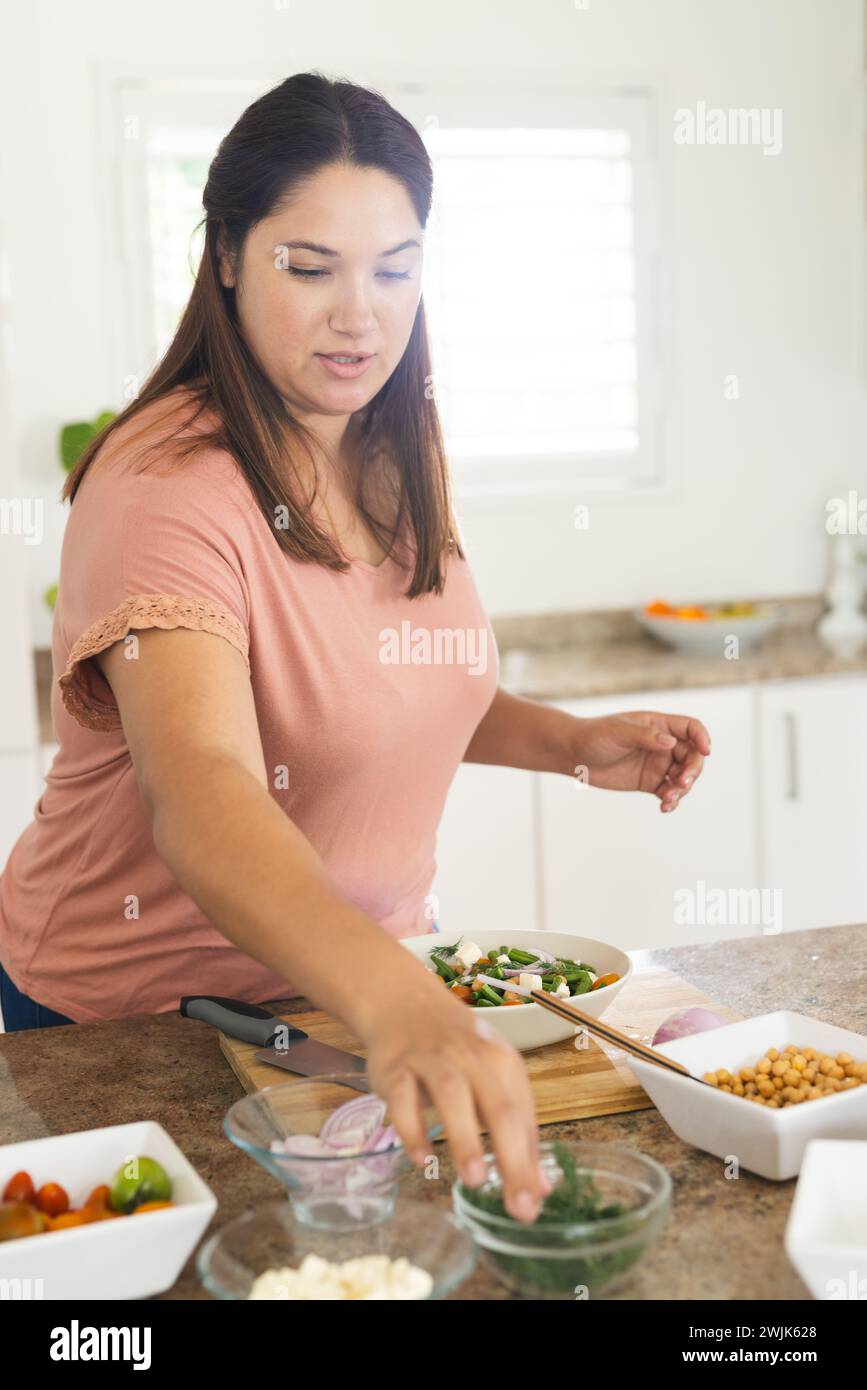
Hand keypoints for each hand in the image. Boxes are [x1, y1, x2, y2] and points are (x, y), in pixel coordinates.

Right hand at [364, 989, 550, 1221]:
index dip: (529, 1162)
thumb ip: (516, 1133)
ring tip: (475, 1180)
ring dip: (465, 1138)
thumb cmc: (456, 1051)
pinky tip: (421, 1159)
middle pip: (498, 1107)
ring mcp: (432, 1060)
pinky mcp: (396, 1068)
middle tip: (517, 1205)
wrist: (404, 1004)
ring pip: (452, 1096)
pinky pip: (403, 1099)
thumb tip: (541, 1189)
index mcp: (502, 1062)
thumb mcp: (492, 1079)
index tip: (532, 1205)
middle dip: (510, 1157)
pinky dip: (411, 1128)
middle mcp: (471, 1058)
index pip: (522, 1115)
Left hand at [572, 711, 710, 810]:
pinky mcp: (649, 782)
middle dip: (692, 770)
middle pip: (692, 756)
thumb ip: (645, 737)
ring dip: (682, 789)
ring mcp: (657, 764)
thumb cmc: (594, 736)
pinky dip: (671, 800)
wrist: (573, 755)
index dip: (702, 738)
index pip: (691, 728)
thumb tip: (670, 743)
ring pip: (683, 777)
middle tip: (681, 783)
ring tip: (667, 799)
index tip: (706, 752)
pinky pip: (669, 792)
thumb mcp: (618, 733)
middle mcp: (662, 744)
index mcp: (658, 725)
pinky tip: (665, 807)